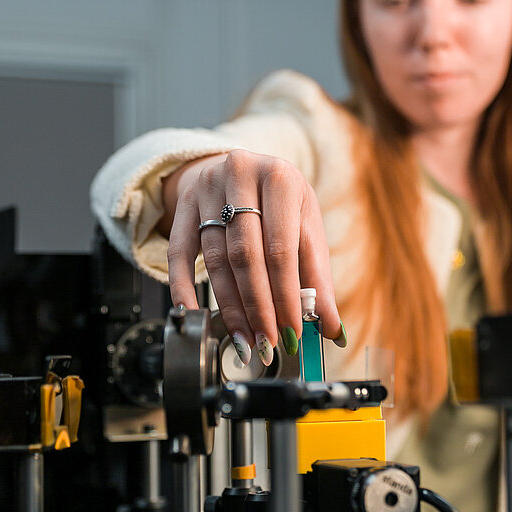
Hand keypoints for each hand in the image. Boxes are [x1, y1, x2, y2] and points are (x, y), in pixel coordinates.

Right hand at [164, 149, 343, 366]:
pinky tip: (194, 314)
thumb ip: (318, 278)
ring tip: (244, 339)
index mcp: (280, 177)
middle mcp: (240, 174)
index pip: (281, 248)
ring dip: (230, 307)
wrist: (244, 170)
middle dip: (258, 306)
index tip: (292, 330)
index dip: (285, 295)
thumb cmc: (282, 204)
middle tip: (267, 341)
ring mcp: (207, 188)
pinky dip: (184, 288)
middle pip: (245, 255)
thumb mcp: (306, 228)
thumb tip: (332, 329)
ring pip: (215, 259)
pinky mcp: (183, 204)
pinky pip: (178, 253)